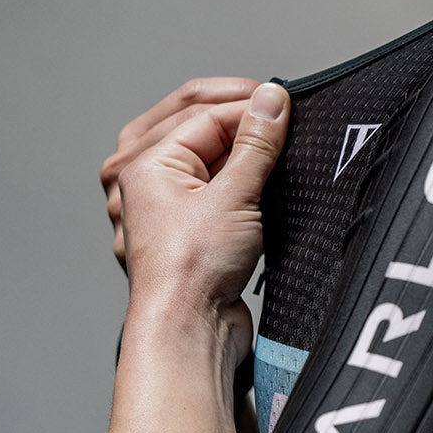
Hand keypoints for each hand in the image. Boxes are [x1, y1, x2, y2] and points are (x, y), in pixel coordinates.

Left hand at [117, 83, 289, 356]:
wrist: (188, 333)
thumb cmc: (191, 276)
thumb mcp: (235, 196)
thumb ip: (257, 143)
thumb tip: (272, 99)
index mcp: (143, 163)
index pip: (206, 114)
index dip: (250, 107)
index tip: (289, 104)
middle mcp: (143, 179)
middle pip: (196, 125)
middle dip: (240, 119)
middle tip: (281, 118)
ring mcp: (162, 204)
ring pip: (202, 153)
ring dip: (237, 147)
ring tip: (270, 150)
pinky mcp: (185, 227)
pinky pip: (209, 183)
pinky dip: (235, 175)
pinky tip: (260, 181)